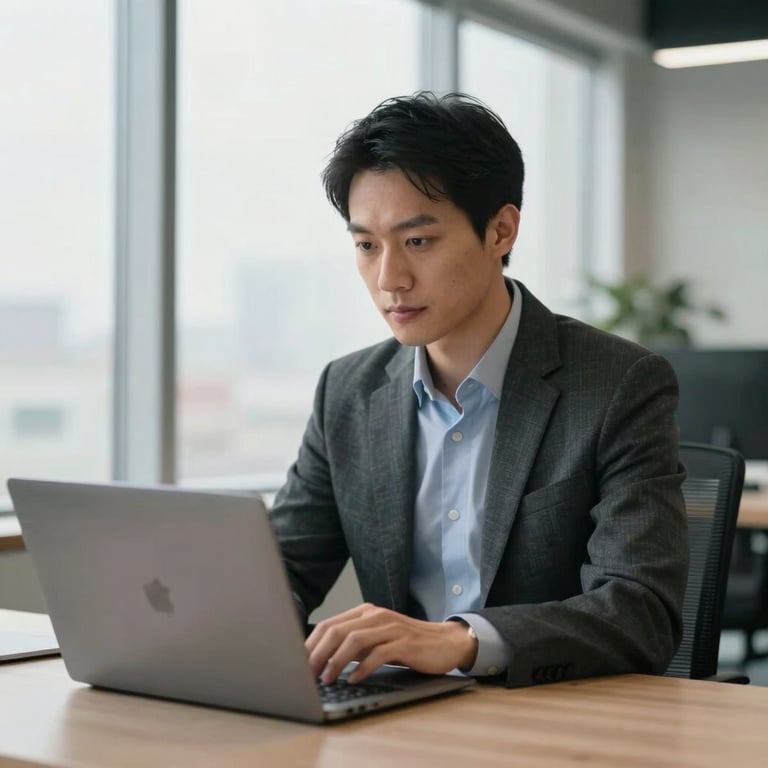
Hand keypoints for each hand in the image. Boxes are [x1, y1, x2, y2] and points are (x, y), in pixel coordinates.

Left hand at [305, 603, 477, 683]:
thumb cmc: (407, 644)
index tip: (298, 663)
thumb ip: (353, 644)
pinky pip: (378, 654)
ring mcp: (390, 628)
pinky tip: (353, 680)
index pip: (329, 624)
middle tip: (306, 674)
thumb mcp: (376, 639)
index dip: (311, 644)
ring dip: (336, 661)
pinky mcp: (405, 643)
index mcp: (365, 612)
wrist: (445, 642)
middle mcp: (375, 616)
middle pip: (337, 631)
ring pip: (354, 640)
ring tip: (327, 679)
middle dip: (318, 654)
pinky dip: (362, 669)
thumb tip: (320, 661)